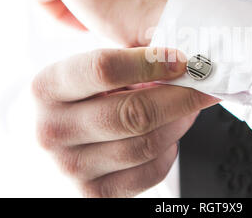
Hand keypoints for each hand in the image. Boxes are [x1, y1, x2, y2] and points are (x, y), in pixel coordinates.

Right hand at [32, 48, 217, 196]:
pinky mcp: (95, 193)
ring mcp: (71, 167)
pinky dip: (169, 151)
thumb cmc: (88, 96)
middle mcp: (53, 129)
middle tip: (203, 85)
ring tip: (187, 107)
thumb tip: (185, 59)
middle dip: (179, 97)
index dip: (150, 62)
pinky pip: (149, 173)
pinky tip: (167, 135)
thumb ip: (132, 58)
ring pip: (145, 144)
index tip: (182, 60)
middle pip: (132, 113)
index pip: (103, 69)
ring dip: (178, 122)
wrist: (65, 134)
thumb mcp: (97, 70)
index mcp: (48, 87)